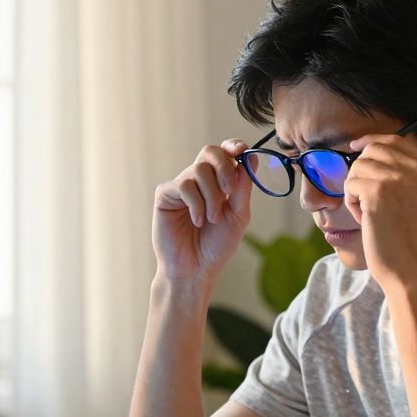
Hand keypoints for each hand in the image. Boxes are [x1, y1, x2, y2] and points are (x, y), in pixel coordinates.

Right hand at [152, 139, 253, 282]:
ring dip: (212, 196)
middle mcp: (199, 181)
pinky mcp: (165, 195)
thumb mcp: (238, 216)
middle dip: (224, 167)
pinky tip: (197, 220)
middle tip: (230, 190)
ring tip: (212, 219)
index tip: (240, 150)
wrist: (195, 269)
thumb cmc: (216, 246)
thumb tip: (251, 158)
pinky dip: (196, 203)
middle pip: (210, 152)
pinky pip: (184, 185)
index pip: (225, 154)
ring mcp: (181, 186)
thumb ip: (243, 188)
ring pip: (199, 170)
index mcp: (219, 183)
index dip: (232, 146)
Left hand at [343, 134, 416, 288]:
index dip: (371, 141)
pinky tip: (365, 220)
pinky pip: (350, 184)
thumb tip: (368, 148)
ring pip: (358, 166)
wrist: (411, 270)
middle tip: (366, 199)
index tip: (355, 148)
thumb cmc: (408, 241)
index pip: (395, 140)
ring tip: (369, 214)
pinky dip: (351, 203)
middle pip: (373, 149)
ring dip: (355, 191)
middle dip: (361, 171)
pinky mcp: (378, 191)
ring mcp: (399, 179)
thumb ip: (404, 174)